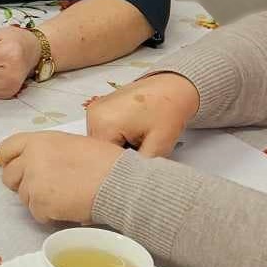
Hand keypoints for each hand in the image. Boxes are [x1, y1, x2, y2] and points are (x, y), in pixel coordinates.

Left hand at [0, 130, 126, 222]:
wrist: (117, 182)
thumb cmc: (104, 161)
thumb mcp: (71, 144)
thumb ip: (48, 151)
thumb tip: (40, 163)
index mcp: (39, 140)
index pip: (6, 148)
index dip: (10, 161)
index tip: (18, 170)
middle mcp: (31, 158)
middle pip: (9, 176)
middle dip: (22, 185)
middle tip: (41, 190)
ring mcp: (33, 181)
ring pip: (23, 197)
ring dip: (38, 201)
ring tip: (61, 199)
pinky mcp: (40, 203)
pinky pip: (36, 213)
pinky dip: (49, 215)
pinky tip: (66, 208)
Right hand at [83, 72, 199, 156]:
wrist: (173, 86)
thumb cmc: (168, 109)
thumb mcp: (159, 145)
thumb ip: (141, 166)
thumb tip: (132, 180)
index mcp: (103, 123)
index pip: (104, 159)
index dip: (123, 164)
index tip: (141, 159)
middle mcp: (93, 115)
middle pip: (101, 151)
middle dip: (120, 155)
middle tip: (143, 147)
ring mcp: (95, 110)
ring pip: (102, 143)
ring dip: (118, 146)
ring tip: (139, 137)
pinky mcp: (100, 108)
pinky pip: (104, 132)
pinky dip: (117, 137)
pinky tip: (134, 132)